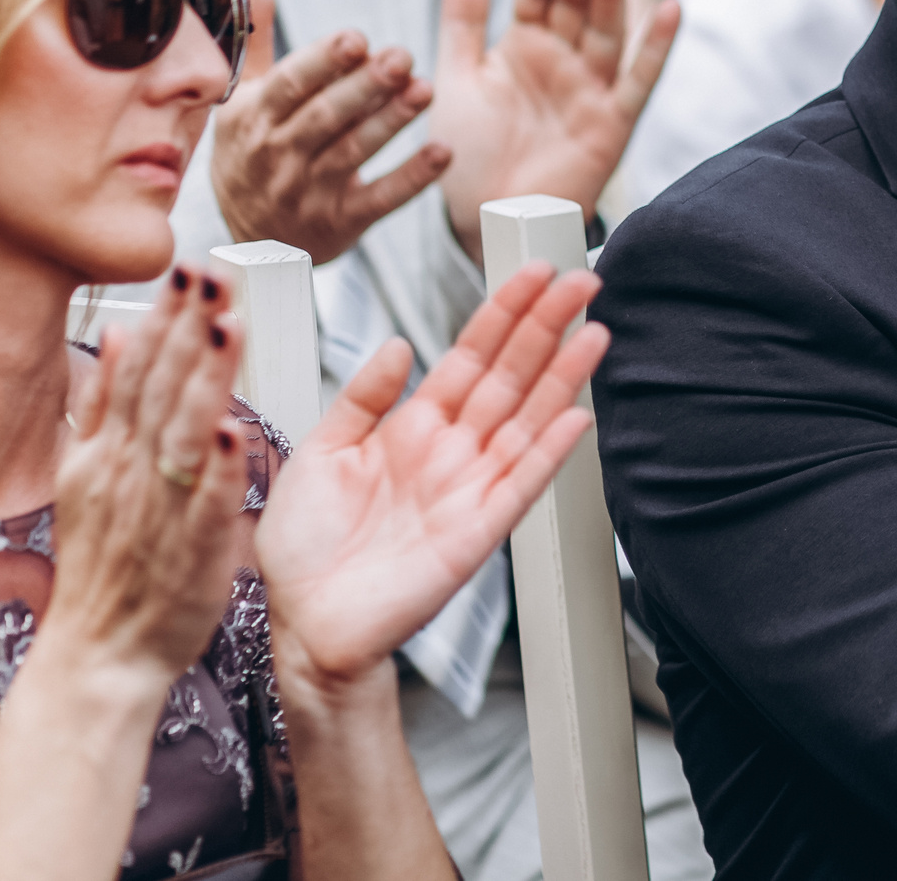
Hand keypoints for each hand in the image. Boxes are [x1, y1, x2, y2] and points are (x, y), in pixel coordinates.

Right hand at [48, 266, 251, 691]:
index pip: (138, 369)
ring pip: (182, 432)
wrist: (100, 655)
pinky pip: (203, 502)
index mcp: (108, 450)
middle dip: (187, 328)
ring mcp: (156, 508)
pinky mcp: (186, 548)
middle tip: (212, 272)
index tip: (187, 268)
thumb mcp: (86, 474)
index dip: (165, 317)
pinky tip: (231, 428)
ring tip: (227, 326)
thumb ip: (102, 403)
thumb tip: (114, 331)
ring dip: (204, 378)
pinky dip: (215, 466)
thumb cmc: (106, 565)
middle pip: (160, 388)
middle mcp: (129, 470)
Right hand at [212, 27, 446, 263]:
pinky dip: (411, 177)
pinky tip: (442, 152)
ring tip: (426, 89)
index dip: (323, 61)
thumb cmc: (254, 149)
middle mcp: (276, 155)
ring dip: (392, 121)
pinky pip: (380, 199)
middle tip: (403, 56)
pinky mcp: (340, 223)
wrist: (253, 238)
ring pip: (353, 152)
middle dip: (366, 85)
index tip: (357, 38)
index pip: (290, 85)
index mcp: (252, 117)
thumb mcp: (243, 97)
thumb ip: (256, 37)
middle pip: (325, 116)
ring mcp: (307, 192)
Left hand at [255, 263, 607, 690]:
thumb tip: (402, 344)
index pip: (470, 355)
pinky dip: (550, 452)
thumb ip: (362, 397)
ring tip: (596, 332)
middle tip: (582, 280)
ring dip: (563, 377)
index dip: (502, 312)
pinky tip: (577, 415)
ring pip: (528, 420)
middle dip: (546, 326)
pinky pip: (521, 484)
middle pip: (510, 376)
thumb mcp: (319, 452)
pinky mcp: (477, 532)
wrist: (300, 623)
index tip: (533, 272)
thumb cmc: (304, 549)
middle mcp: (450, 452)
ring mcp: (469, 489)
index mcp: (413, 428)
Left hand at [428, 0, 680, 261]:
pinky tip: (672, 6)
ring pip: (608, 31)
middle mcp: (564, 60)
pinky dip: (657, 47)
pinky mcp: (614, 122)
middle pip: (575, 4)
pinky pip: (639, 81)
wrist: (487, 220)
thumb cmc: (469, 155)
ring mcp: (591, 88)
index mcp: (525, 46)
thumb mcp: (458, 81)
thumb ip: (462, 25)